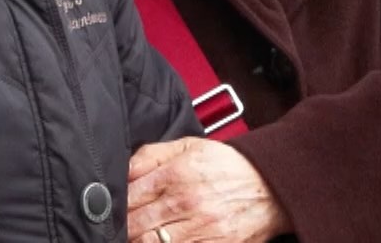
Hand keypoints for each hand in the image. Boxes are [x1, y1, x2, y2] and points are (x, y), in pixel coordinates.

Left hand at [126, 138, 290, 242]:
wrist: (270, 186)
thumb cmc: (227, 165)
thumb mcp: (187, 147)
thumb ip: (149, 155)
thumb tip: (122, 171)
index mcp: (174, 175)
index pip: (129, 196)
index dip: (115, 206)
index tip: (110, 210)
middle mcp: (185, 203)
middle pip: (136, 225)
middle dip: (124, 228)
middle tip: (119, 228)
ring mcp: (201, 229)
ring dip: (139, 241)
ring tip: (136, 237)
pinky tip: (161, 242)